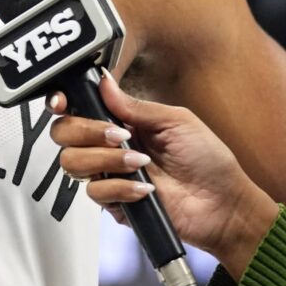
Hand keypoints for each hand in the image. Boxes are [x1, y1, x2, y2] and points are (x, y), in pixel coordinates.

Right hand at [47, 71, 278, 277]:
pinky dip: (121, 188)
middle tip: (120, 135)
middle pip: (64, 134)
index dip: (63, 103)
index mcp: (122, 121)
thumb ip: (135, 106)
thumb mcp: (176, 121)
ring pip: (73, 163)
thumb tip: (103, 81)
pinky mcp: (114, 203)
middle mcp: (109, 146)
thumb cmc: (207, 160)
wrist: (222, 204)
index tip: (63, 102)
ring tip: (140, 163)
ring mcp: (110, 174)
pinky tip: (147, 188)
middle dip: (87, 131)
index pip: (78, 108)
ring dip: (107, 160)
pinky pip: (96, 192)